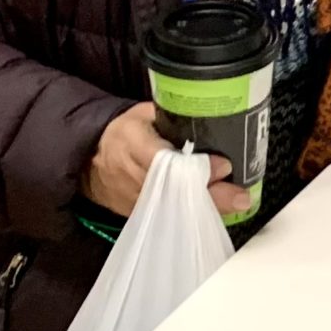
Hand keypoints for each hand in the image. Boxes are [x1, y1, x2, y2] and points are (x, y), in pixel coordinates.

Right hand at [84, 99, 242, 218]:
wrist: (89, 160)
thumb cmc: (122, 132)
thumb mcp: (142, 114)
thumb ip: (171, 116)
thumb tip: (209, 114)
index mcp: (132, 143)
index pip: (165, 160)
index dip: (195, 167)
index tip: (224, 166)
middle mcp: (134, 175)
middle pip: (176, 190)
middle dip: (212, 194)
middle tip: (241, 197)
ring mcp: (135, 199)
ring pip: (175, 208)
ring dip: (207, 207)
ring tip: (238, 203)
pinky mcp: (139, 213)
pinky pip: (170, 217)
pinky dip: (194, 215)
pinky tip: (220, 212)